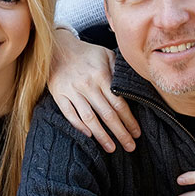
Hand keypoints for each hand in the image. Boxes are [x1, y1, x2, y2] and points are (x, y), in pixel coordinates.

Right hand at [48, 28, 140, 152]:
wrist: (57, 47)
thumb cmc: (86, 53)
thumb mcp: (106, 54)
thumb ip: (118, 70)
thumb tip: (132, 87)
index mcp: (102, 76)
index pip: (119, 103)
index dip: (129, 120)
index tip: (137, 133)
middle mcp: (88, 85)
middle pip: (107, 114)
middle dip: (120, 132)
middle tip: (130, 147)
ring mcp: (72, 91)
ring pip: (89, 118)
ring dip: (102, 135)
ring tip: (112, 148)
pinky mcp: (59, 95)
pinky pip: (70, 114)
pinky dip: (79, 126)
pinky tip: (89, 137)